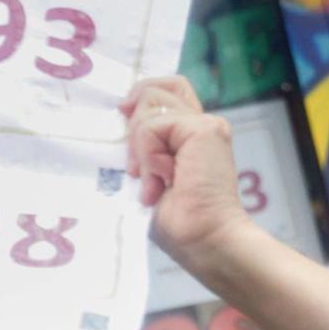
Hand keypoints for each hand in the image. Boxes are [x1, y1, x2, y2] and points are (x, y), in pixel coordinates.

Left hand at [121, 76, 252, 273]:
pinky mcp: (203, 129)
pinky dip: (148, 156)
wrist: (202, 240)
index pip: (166, 91)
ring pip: (150, 105)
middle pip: (156, 89)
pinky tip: (163, 180)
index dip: (140, 96)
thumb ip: (143, 145)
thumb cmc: (178, 223)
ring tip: (154, 182)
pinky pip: (153, 127)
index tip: (123, 118)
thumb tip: (122, 115)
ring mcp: (205, 124)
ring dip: (141, 148)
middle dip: (134, 125)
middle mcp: (201, 124)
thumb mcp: (149, 177)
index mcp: (191, 135)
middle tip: (138, 170)